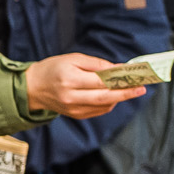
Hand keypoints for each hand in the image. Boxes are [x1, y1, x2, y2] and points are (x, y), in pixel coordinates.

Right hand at [25, 52, 147, 119]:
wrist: (32, 88)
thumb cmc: (53, 69)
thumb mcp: (72, 59)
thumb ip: (96, 64)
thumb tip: (117, 69)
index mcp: (69, 79)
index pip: (100, 81)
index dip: (119, 79)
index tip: (135, 77)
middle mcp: (70, 96)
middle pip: (104, 97)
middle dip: (125, 93)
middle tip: (141, 89)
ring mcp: (72, 108)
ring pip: (103, 106)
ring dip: (118, 98)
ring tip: (129, 90)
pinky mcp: (74, 115)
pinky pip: (97, 111)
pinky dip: (109, 104)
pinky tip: (113, 96)